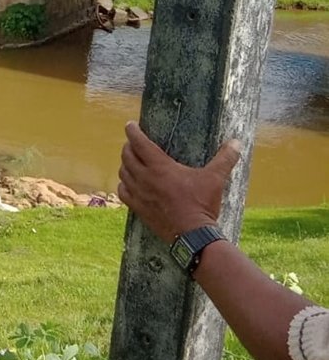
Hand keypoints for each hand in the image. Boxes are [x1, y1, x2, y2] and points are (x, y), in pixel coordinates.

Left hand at [117, 121, 241, 242]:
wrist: (192, 234)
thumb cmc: (202, 204)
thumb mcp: (215, 178)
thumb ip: (225, 158)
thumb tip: (237, 142)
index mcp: (160, 167)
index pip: (140, 143)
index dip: (133, 132)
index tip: (130, 125)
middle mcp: (144, 178)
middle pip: (127, 156)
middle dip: (128, 146)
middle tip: (133, 143)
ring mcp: (139, 194)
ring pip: (123, 173)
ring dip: (125, 164)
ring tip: (131, 160)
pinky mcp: (138, 208)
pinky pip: (122, 192)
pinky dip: (123, 184)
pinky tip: (128, 183)